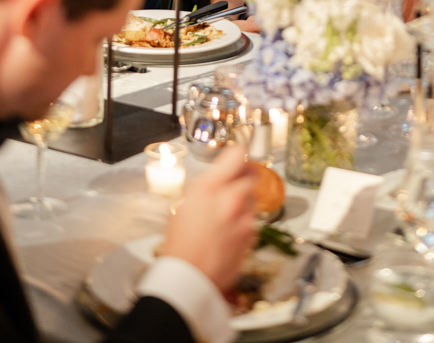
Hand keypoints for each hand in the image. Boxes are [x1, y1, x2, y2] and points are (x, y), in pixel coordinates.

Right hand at [159, 144, 257, 291]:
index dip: (237, 154)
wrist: (188, 279)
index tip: (235, 158)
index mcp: (211, 187)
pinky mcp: (252, 236)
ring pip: (253, 198)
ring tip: (226, 215)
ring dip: (244, 201)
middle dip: (243, 177)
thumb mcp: (185, 205)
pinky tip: (229, 232)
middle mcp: (232, 199)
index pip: (237, 154)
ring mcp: (245, 218)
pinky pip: (253, 220)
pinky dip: (244, 222)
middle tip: (232, 186)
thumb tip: (220, 179)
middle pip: (251, 174)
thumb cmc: (179, 244)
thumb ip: (207, 187)